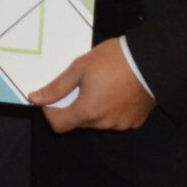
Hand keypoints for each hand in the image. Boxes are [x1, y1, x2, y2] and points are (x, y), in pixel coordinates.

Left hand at [29, 38, 155, 132]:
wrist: (152, 60)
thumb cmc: (113, 60)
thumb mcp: (80, 67)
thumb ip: (57, 87)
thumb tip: (35, 99)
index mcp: (88, 111)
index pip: (59, 126)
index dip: (51, 112)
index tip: (54, 97)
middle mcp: (104, 124)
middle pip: (79, 123)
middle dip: (74, 107)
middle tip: (82, 84)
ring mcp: (121, 125)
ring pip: (97, 122)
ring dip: (93, 109)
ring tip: (103, 85)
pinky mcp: (135, 122)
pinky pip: (115, 120)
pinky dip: (111, 110)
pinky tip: (117, 92)